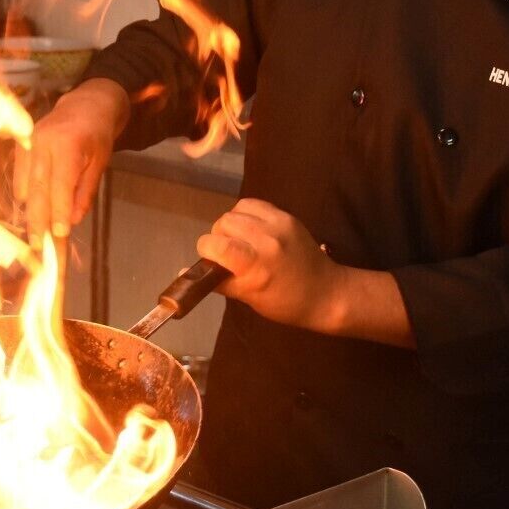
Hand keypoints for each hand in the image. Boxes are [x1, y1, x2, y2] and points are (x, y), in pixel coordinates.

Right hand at [15, 78, 129, 242]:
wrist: (86, 105)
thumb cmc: (97, 136)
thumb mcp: (100, 163)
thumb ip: (85, 191)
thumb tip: (73, 220)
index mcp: (67, 144)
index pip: (60, 184)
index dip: (59, 211)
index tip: (60, 234)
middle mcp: (43, 142)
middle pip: (36, 189)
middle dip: (38, 220)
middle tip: (39, 245)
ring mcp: (28, 143)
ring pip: (25, 186)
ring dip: (33, 209)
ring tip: (41, 229)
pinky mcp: (20, 146)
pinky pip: (19, 178)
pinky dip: (28, 195)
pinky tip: (37, 204)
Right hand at [196, 199, 342, 332]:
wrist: (325, 292)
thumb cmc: (284, 303)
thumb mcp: (248, 297)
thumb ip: (217, 281)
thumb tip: (183, 273)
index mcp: (255, 264)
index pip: (215, 243)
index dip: (206, 250)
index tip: (211, 260)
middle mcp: (265, 239)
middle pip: (223, 223)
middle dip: (218, 237)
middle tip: (228, 254)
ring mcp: (277, 224)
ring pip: (236, 211)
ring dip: (232, 225)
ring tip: (241, 241)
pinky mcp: (286, 216)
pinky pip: (254, 204)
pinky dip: (246, 214)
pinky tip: (252, 229)